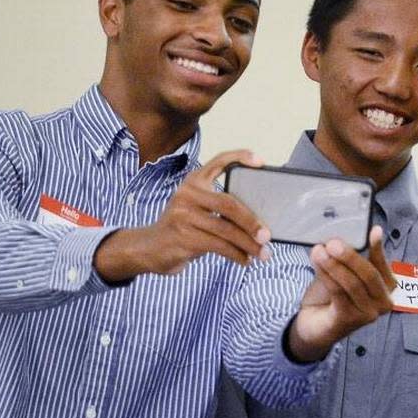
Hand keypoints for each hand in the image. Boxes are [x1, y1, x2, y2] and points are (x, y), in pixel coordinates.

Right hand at [94, 150, 268, 280]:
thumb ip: (221, 209)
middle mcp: (187, 194)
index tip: (261, 162)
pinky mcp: (182, 237)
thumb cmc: (184, 228)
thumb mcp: (198, 210)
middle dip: (252, 221)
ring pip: (225, 229)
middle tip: (267, 235)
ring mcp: (182, 215)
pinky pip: (218, 246)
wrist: (150, 248)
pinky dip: (236, 254)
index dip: (240, 157)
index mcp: (194, 182)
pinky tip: (245, 260)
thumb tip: (260, 223)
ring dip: (248, 244)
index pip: (219, 161)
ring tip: (263, 254)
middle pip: (228, 203)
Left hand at [286, 226, 396, 361]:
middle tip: (333, 243)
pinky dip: (326, 276)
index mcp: (387, 287)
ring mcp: (368, 314)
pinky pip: (338, 293)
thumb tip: (341, 238)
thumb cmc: (333, 296)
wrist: (315, 325)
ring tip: (319, 251)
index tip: (373, 231)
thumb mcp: (343, 273)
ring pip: (351, 284)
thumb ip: (348, 259)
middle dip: (350, 256)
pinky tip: (317, 264)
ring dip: (333, 265)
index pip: (382, 265)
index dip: (378, 248)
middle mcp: (383, 303)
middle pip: (369, 274)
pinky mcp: (350, 320)